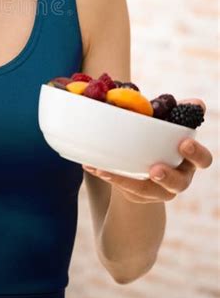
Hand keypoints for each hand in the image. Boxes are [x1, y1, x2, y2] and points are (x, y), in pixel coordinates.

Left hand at [82, 99, 212, 202]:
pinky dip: (110, 176)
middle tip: (155, 169)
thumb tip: (198, 102)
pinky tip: (94, 166)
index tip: (184, 143)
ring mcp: (159, 190)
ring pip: (148, 191)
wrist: (145, 162)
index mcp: (189, 159)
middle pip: (179, 183)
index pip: (202, 160)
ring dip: (129, 181)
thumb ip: (178, 113)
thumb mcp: (167, 125)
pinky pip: (125, 188)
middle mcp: (178, 178)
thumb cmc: (159, 138)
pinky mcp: (139, 194)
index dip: (196, 154)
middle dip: (168, 177)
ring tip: (108, 170)